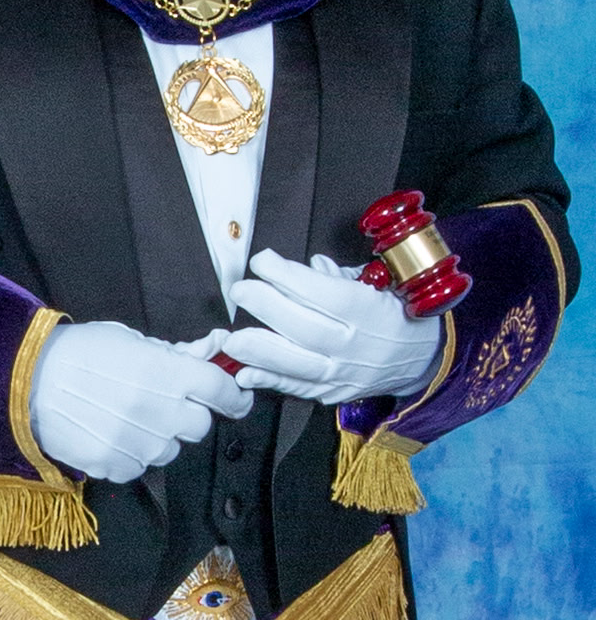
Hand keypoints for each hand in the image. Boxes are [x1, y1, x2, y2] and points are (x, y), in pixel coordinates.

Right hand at [29, 321, 252, 481]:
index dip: (233, 394)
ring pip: (171, 450)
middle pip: (200, 426)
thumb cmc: (83, 350)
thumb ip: (174, 352)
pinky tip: (113, 432)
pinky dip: (134, 454)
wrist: (29, 379)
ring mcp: (137, 443)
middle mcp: (158, 411)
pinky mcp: (115, 466)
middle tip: (169, 402)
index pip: (220, 389)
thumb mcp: (132, 339)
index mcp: (165, 372)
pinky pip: (141, 467)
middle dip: (191, 414)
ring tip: (132, 415)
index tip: (235, 397)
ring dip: (162, 436)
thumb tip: (213, 349)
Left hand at [225, 250, 441, 403]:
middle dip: (267, 307)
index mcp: (368, 311)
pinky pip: (299, 389)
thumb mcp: (378, 282)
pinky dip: (270, 382)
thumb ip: (340, 275)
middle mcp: (355, 345)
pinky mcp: (333, 393)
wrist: (422, 356)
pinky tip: (244, 373)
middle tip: (240, 289)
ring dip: (261, 351)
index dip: (288, 276)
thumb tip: (311, 266)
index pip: (323, 293)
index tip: (261, 260)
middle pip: (306, 328)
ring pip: (299, 365)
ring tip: (230, 339)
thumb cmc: (394, 309)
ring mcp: (344, 374)